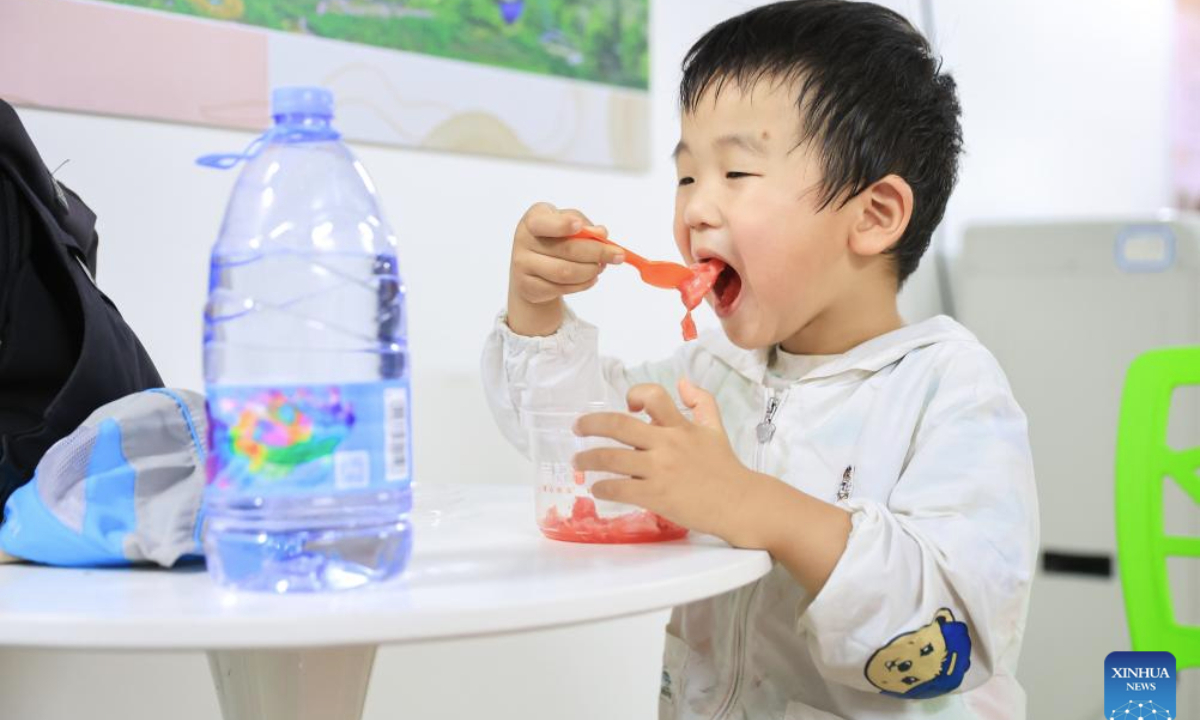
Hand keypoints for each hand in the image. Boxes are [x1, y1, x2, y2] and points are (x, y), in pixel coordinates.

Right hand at [506, 202, 623, 335]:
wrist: (530, 266)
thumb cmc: (553, 238)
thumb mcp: (567, 223)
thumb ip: (584, 224)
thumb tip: (601, 233)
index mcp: (533, 219)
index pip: (545, 222)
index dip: (562, 225)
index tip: (580, 226)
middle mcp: (523, 240)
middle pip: (566, 249)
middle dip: (598, 253)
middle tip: (619, 255)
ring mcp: (523, 265)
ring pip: (566, 272)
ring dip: (591, 270)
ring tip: (601, 266)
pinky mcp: (528, 287)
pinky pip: (562, 288)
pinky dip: (584, 284)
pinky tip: (591, 277)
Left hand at [573, 378, 752, 538]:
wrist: (739, 503)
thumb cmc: (725, 467)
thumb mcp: (716, 428)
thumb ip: (702, 402)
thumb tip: (682, 382)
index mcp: (680, 426)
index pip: (653, 396)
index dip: (634, 394)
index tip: (626, 403)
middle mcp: (666, 444)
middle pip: (618, 425)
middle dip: (590, 424)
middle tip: (576, 428)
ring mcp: (659, 470)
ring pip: (611, 458)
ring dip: (588, 459)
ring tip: (578, 462)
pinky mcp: (655, 495)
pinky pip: (619, 488)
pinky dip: (603, 487)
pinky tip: (598, 488)